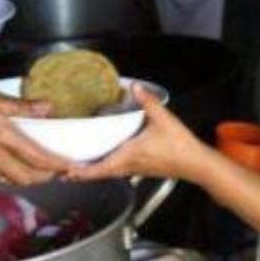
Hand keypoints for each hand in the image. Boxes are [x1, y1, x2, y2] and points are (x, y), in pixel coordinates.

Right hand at [0, 79, 74, 185]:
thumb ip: (18, 106)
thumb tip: (45, 108)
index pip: (37, 158)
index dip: (57, 165)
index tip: (71, 166)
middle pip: (26, 178)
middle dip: (46, 177)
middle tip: (57, 168)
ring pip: (8, 180)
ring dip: (26, 177)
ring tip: (37, 168)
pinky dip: (5, 173)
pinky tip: (6, 162)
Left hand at [69, 85, 205, 182]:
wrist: (196, 164)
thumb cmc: (180, 145)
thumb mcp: (164, 119)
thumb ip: (148, 102)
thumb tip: (134, 86)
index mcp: (130, 155)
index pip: (101, 168)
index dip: (83, 172)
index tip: (68, 171)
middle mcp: (129, 166)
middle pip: (100, 174)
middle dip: (81, 174)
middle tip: (63, 170)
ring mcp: (135, 170)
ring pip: (108, 174)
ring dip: (92, 173)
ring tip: (76, 168)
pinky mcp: (142, 170)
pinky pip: (117, 171)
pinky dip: (105, 169)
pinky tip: (102, 162)